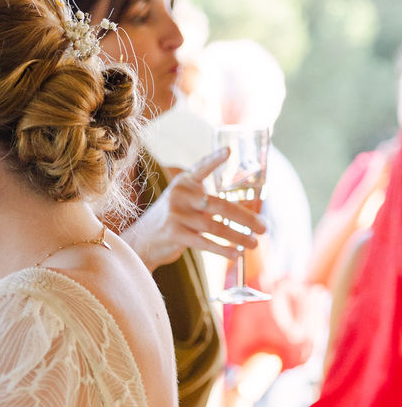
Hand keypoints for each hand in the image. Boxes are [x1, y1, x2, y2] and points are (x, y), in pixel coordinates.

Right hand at [123, 149, 266, 270]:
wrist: (142, 240)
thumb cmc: (173, 219)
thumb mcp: (187, 203)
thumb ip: (210, 202)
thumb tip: (249, 211)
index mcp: (185, 182)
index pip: (202, 168)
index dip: (215, 160)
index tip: (229, 152)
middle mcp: (180, 196)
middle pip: (220, 205)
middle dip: (246, 218)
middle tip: (264, 227)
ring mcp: (176, 215)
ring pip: (215, 227)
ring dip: (238, 237)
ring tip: (254, 244)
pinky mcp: (174, 234)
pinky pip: (204, 242)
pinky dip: (222, 249)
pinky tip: (236, 254)